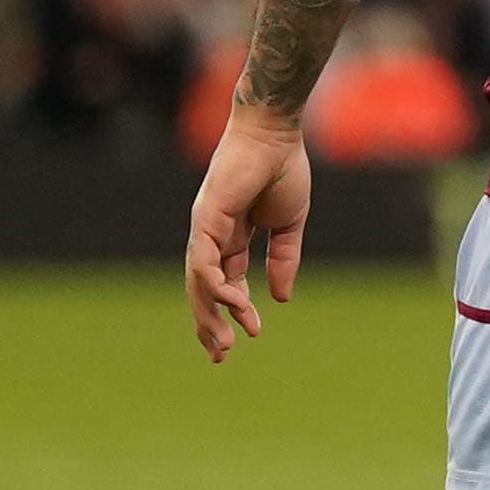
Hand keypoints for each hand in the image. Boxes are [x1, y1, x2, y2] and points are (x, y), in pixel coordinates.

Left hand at [185, 102, 311, 362]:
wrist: (275, 134)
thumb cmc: (282, 169)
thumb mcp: (290, 224)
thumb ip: (284, 258)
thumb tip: (280, 298)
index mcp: (230, 237)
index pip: (225, 282)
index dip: (235, 310)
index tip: (250, 334)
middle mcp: (211, 236)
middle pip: (203, 289)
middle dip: (210, 323)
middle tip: (220, 355)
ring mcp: (205, 228)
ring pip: (199, 282)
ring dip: (209, 314)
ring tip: (224, 343)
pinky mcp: (206, 219)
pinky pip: (205, 261)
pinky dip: (215, 286)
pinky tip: (235, 303)